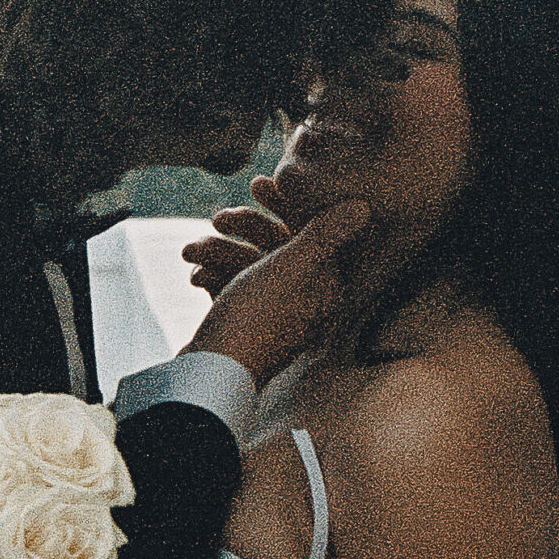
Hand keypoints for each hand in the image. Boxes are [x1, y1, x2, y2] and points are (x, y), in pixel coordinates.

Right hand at [186, 195, 371, 382]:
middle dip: (244, 227)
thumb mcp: (293, 268)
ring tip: (192, 250)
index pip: (313, 230)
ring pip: (249, 263)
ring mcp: (275, 311)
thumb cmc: (255, 318)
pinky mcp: (246, 322)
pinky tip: (197, 277)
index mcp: (326, 285)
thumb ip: (326, 235)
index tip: (259, 184)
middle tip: (219, 217)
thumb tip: (366, 207)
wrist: (211, 375)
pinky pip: (232, 286)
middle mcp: (306, 299)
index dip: (286, 203)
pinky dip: (213, 277)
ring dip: (218, 252)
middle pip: (278, 244)